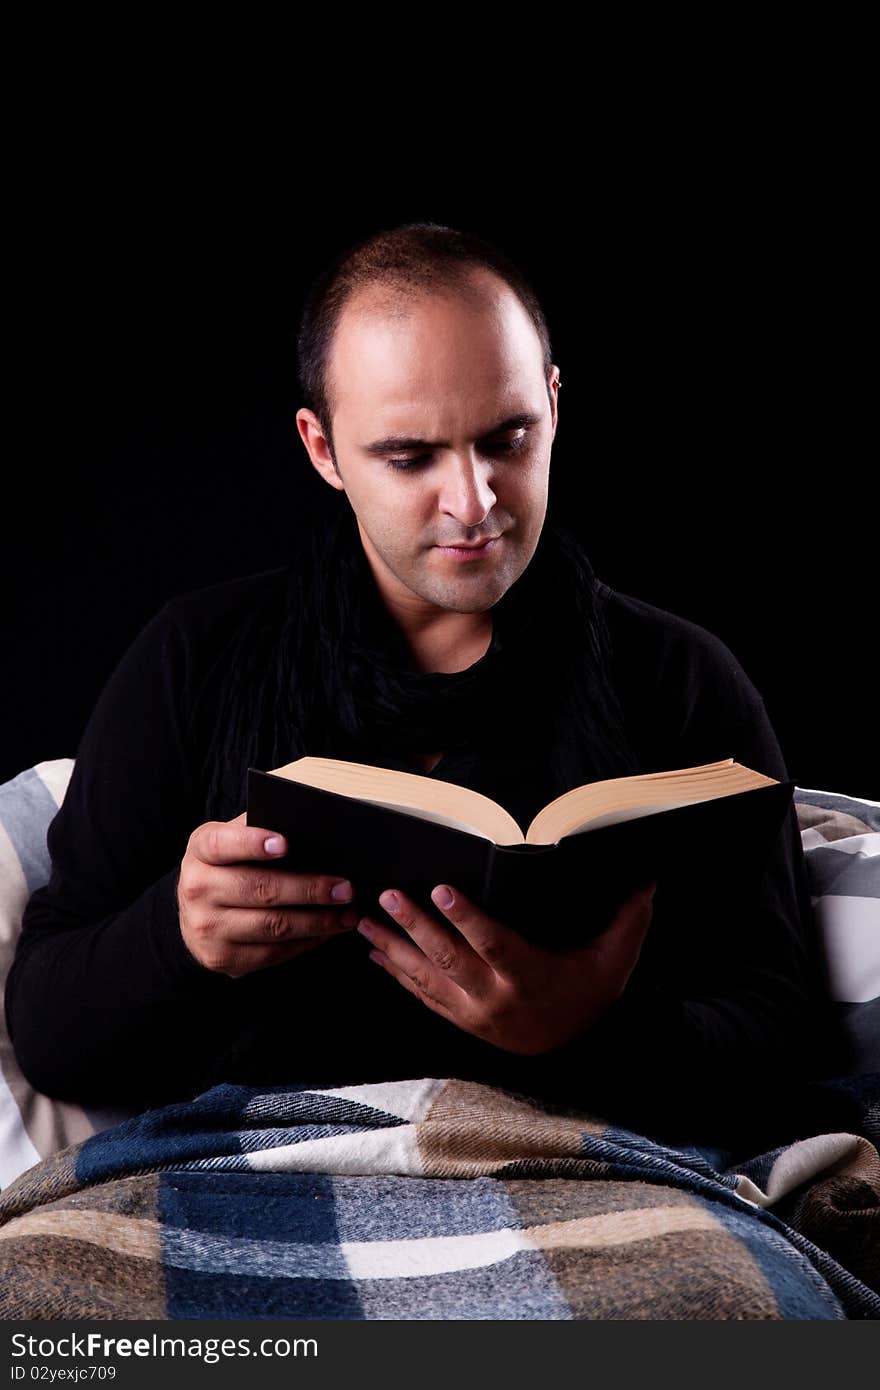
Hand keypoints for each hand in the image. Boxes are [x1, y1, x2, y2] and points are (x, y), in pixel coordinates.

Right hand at [177, 811, 359, 977]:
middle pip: (260, 889)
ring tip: (347, 913)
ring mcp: (207, 928)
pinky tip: (329, 931)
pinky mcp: (223, 958)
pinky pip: (273, 952)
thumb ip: (261, 829)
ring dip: (318, 921)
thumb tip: (315, 830)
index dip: (252, 843)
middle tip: (344, 888)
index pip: (222, 844)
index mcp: (201, 851)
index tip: (285, 843)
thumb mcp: (232, 841)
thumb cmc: (228, 866)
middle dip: (309, 889)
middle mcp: (197, 889)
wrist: (196, 912)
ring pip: (272, 926)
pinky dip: (307, 941)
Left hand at [355, 880, 656, 1055]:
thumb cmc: (591, 995)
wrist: (575, 1051)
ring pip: (425, 977)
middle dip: (415, 925)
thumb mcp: (614, 963)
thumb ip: (628, 922)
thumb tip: (648, 884)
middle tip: (390, 896)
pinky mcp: (460, 1019)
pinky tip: (375, 953)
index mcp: (528, 977)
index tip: (441, 889)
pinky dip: (397, 974)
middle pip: (447, 958)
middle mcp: (494, 997)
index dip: (465, 917)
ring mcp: (472, 1012)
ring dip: (392, 948)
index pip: (492, 943)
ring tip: (365, 921)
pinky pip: (422, 995)